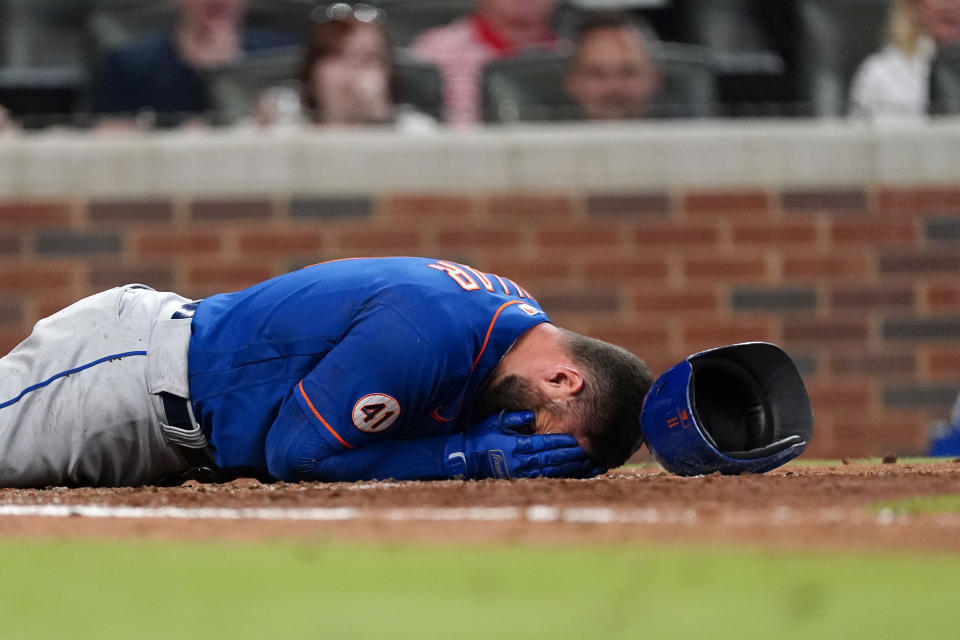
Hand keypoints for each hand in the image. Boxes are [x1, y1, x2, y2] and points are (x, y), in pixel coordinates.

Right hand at [445, 411, 604, 479]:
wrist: (465, 459)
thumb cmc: (480, 437)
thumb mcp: (494, 421)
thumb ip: (513, 418)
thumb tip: (530, 415)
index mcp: (516, 445)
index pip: (545, 444)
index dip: (562, 443)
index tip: (578, 440)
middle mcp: (521, 461)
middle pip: (553, 459)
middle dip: (573, 456)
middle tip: (591, 453)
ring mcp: (522, 472)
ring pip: (553, 471)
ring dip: (572, 469)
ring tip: (590, 466)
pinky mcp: (521, 479)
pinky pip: (547, 478)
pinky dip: (563, 476)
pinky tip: (576, 475)